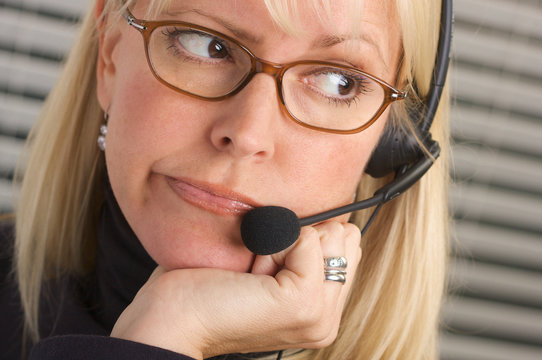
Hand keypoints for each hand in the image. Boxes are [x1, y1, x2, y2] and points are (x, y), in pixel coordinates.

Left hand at [111, 221, 361, 359]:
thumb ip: (307, 255)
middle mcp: (328, 320)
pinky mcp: (303, 302)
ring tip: (255, 273)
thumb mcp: (270, 271)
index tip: (268, 267)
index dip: (305, 243)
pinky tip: (251, 273)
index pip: (347, 247)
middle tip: (260, 271)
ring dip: (285, 244)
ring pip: (329, 235)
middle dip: (298, 242)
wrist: (174, 319)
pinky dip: (273, 245)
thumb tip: (329, 221)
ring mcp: (319, 315)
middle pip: (345, 238)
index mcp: (322, 313)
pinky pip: (307, 239)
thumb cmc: (209, 291)